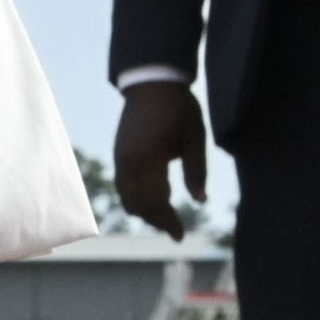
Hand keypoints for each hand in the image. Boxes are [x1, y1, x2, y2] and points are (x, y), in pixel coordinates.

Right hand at [111, 79, 211, 235]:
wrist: (151, 82)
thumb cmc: (179, 108)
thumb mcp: (195, 138)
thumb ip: (197, 171)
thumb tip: (200, 201)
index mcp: (149, 158)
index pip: (157, 201)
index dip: (169, 221)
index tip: (181, 236)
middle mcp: (129, 162)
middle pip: (139, 205)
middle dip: (157, 221)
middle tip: (176, 232)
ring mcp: (121, 158)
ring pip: (127, 198)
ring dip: (144, 212)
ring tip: (164, 219)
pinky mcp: (119, 154)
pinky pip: (122, 186)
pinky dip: (135, 199)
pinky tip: (151, 202)